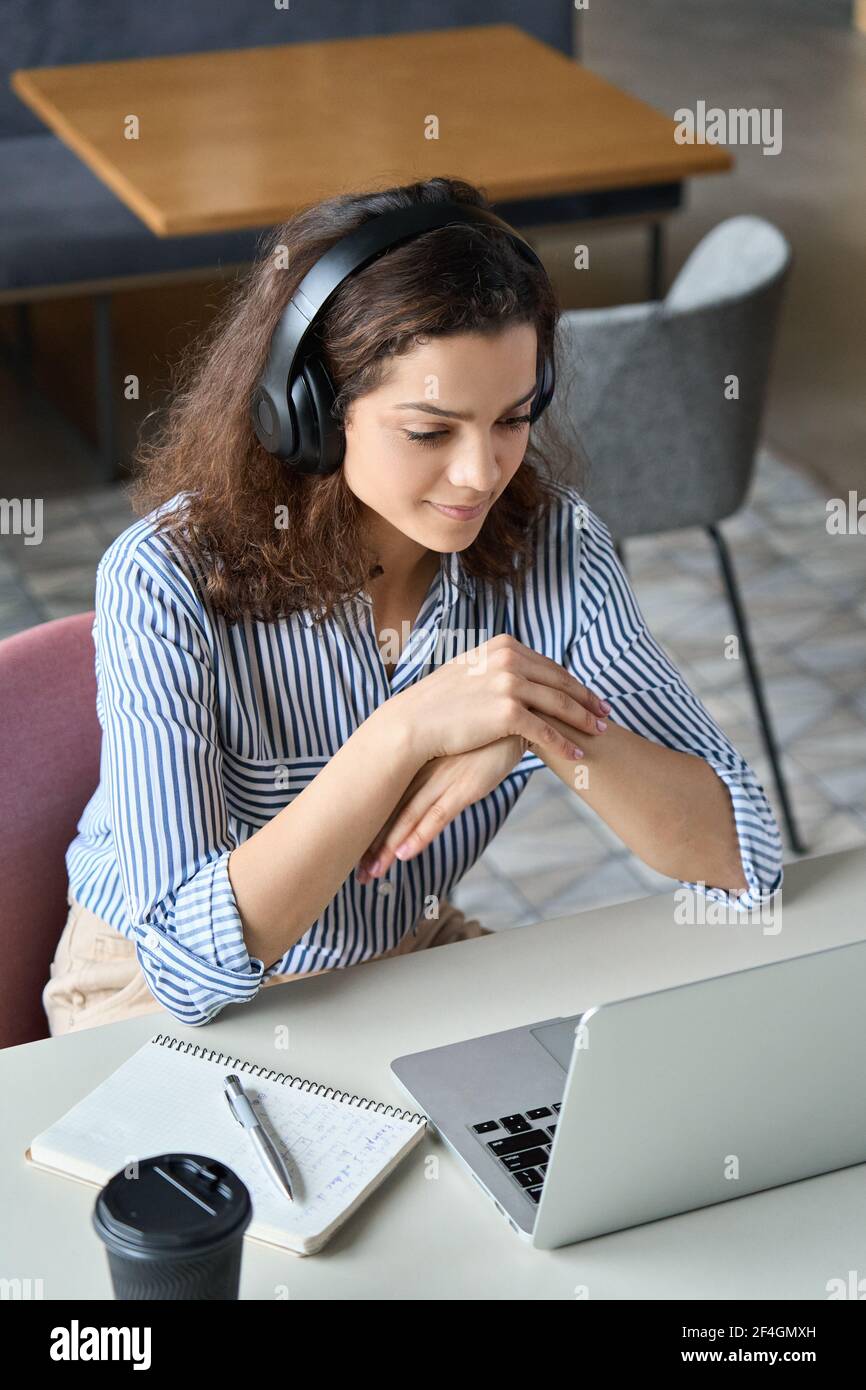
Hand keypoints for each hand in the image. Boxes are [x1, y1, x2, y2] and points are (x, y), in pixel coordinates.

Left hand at [355, 734, 530, 881]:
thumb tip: (415, 795)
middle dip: (373, 846)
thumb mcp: (447, 753)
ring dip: (389, 848)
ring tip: (374, 872)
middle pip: (389, 813)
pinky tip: (405, 854)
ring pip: (407, 818)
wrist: (511, 721)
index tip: (358, 854)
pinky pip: (437, 815)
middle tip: (359, 874)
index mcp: (413, 762)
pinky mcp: (464, 786)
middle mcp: (421, 770)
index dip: (369, 829)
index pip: (384, 801)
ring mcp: (441, 778)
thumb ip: (428, 771)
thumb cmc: (479, 739)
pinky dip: (419, 836)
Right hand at [388, 633, 609, 765]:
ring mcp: (510, 684)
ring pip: (559, 705)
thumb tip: (518, 670)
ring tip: (600, 733)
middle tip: (606, 713)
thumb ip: (497, 666)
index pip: (548, 665)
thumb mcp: (471, 670)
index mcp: (504, 645)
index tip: (588, 696)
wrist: (413, 723)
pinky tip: (578, 755)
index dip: (572, 682)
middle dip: (586, 699)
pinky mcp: (508, 712)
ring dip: (584, 721)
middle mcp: (510, 659)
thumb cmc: (438, 703)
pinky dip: (565, 744)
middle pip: (560, 682)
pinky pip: (546, 731)